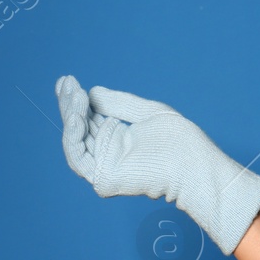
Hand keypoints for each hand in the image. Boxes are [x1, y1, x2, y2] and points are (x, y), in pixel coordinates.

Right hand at [54, 74, 259, 254]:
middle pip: (79, 128)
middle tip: (65, 82)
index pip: (89, 118)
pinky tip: (76, 117)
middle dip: (70, 104)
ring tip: (74, 95)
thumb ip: (121, 103)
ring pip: (76, 142)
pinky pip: (79, 158)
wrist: (194, 164)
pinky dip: (73, 138)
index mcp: (118, 139)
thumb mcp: (148, 113)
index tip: (67, 80)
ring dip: (71, 116)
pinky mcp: (104, 179)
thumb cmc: (180, 142)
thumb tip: (93, 91)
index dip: (76, 100)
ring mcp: (105, 167)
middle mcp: (108, 153)